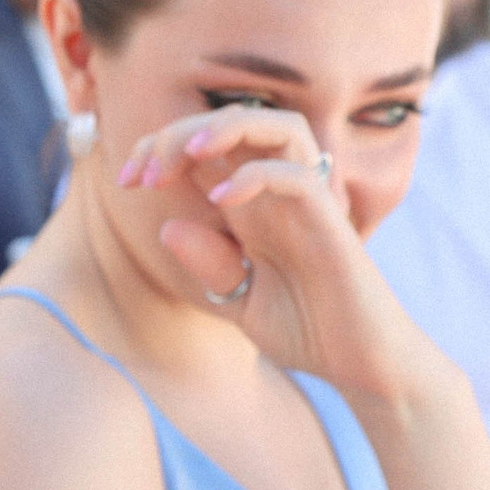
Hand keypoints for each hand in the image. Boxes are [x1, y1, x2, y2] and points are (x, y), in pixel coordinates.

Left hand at [115, 105, 423, 397]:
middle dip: (178, 132)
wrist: (362, 367)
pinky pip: (297, 175)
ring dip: (225, 128)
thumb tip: (169, 227)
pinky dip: (255, 175)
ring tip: (187, 154)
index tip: (126, 181)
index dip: (160, 149)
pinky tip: (221, 202)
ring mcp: (307, 204)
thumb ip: (208, 266)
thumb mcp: (239, 300)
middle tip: (142, 173)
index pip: (208, 148)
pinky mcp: (330, 225)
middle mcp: (280, 195)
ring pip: (278, 126)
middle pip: (235, 121)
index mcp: (254, 206)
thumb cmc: (309, 332)